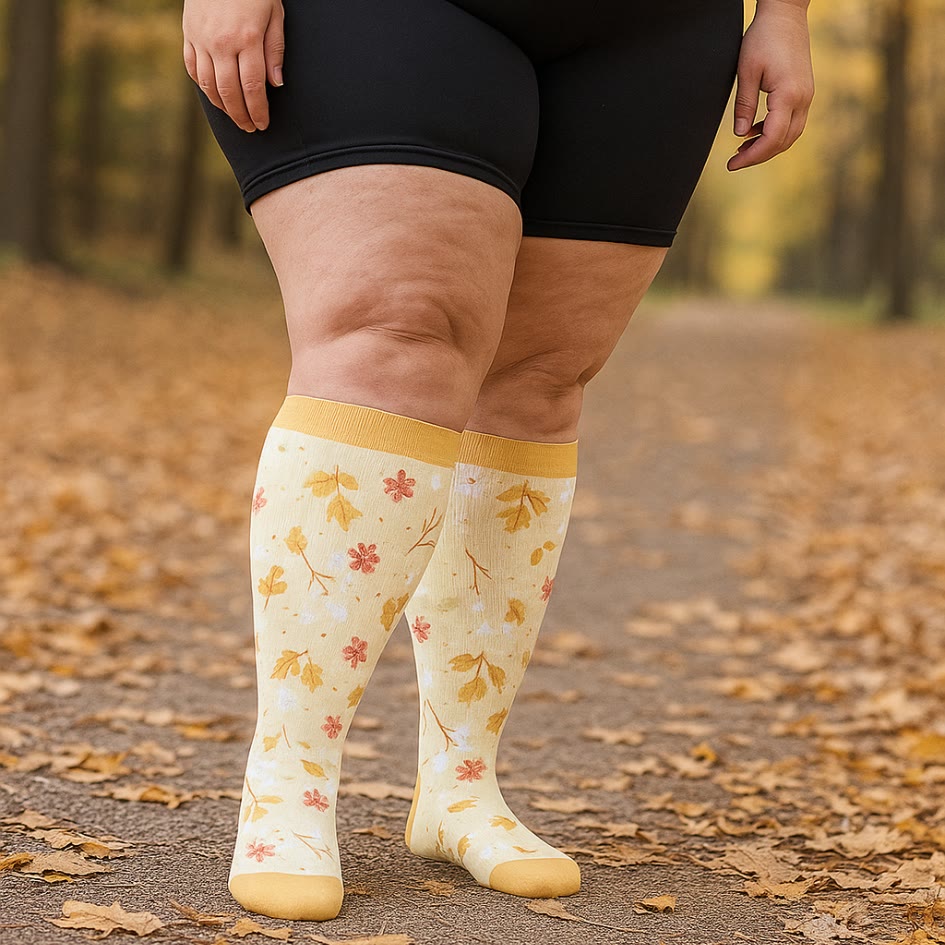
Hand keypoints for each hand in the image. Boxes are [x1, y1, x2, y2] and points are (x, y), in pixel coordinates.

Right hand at [182, 0, 284, 133]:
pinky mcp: (188, 33)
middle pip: (230, 92)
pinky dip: (203, 86)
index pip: (253, 88)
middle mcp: (222, 43)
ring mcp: (201, 39)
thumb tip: (276, 84)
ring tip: (235, 116)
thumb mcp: (274, 14)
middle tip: (250, 128)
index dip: (258, 111)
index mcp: (247, 39)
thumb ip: (275, 50)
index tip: (263, 124)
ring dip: (222, 107)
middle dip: (241, 116)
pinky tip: (215, 96)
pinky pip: (191, 68)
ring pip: (209, 85)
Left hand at [728, 0, 813, 169]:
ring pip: (790, 135)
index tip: (732, 165)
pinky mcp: (804, 92)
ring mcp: (806, 96)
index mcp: (788, 95)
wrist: (785, 14)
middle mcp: (803, 98)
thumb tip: (740, 134)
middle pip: (783, 142)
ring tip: (742, 150)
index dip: (752, 157)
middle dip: (758, 156)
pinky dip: (774, 132)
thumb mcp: (747, 72)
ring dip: (767, 146)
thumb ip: (744, 106)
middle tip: (734, 162)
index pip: (772, 139)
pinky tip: (754, 131)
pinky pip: (791, 122)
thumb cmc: (764, 37)